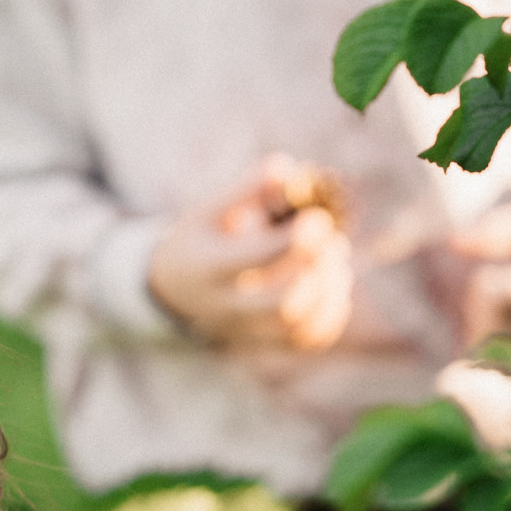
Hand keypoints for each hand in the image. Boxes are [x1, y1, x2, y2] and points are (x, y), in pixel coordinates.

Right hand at [148, 159, 353, 352]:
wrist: (173, 289)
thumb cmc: (200, 239)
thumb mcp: (209, 210)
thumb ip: (247, 188)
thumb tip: (287, 167)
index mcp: (208, 266)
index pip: (256, 258)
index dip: (295, 240)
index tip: (320, 217)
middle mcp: (225, 306)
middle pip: (281, 303)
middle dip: (316, 270)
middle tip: (334, 240)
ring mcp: (245, 330)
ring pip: (296, 326)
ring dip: (328, 292)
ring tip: (338, 261)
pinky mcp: (263, 342)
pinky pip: (305, 341)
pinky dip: (330, 315)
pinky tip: (335, 285)